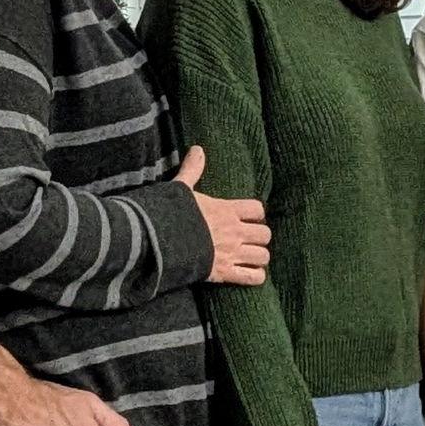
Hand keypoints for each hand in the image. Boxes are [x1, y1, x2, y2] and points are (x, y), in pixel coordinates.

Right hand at [176, 146, 270, 285]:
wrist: (160, 242)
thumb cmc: (171, 214)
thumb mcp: (181, 189)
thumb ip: (192, 170)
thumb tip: (197, 149)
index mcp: (226, 211)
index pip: (257, 209)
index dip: (256, 214)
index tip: (250, 218)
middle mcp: (234, 232)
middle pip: (264, 234)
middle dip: (260, 237)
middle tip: (250, 239)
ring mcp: (231, 253)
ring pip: (263, 256)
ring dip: (259, 257)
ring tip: (252, 257)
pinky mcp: (224, 273)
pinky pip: (252, 277)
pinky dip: (255, 276)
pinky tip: (251, 274)